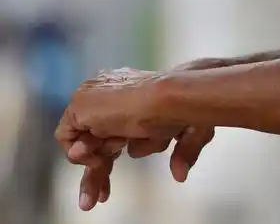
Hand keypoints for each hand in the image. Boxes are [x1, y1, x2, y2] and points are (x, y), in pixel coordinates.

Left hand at [57, 65, 215, 209]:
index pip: (117, 131)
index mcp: (139, 97)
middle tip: (95, 200)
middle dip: (98, 173)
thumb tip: (180, 176)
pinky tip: (93, 159)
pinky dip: (78, 152)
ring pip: (85, 142)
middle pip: (99, 140)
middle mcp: (115, 96)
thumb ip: (186, 150)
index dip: (111, 161)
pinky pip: (68, 135)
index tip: (108, 193)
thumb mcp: (192, 131)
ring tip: (92, 194)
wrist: (171, 98)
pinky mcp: (81, 104)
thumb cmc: (188, 107)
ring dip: (90, 169)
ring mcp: (96, 99)